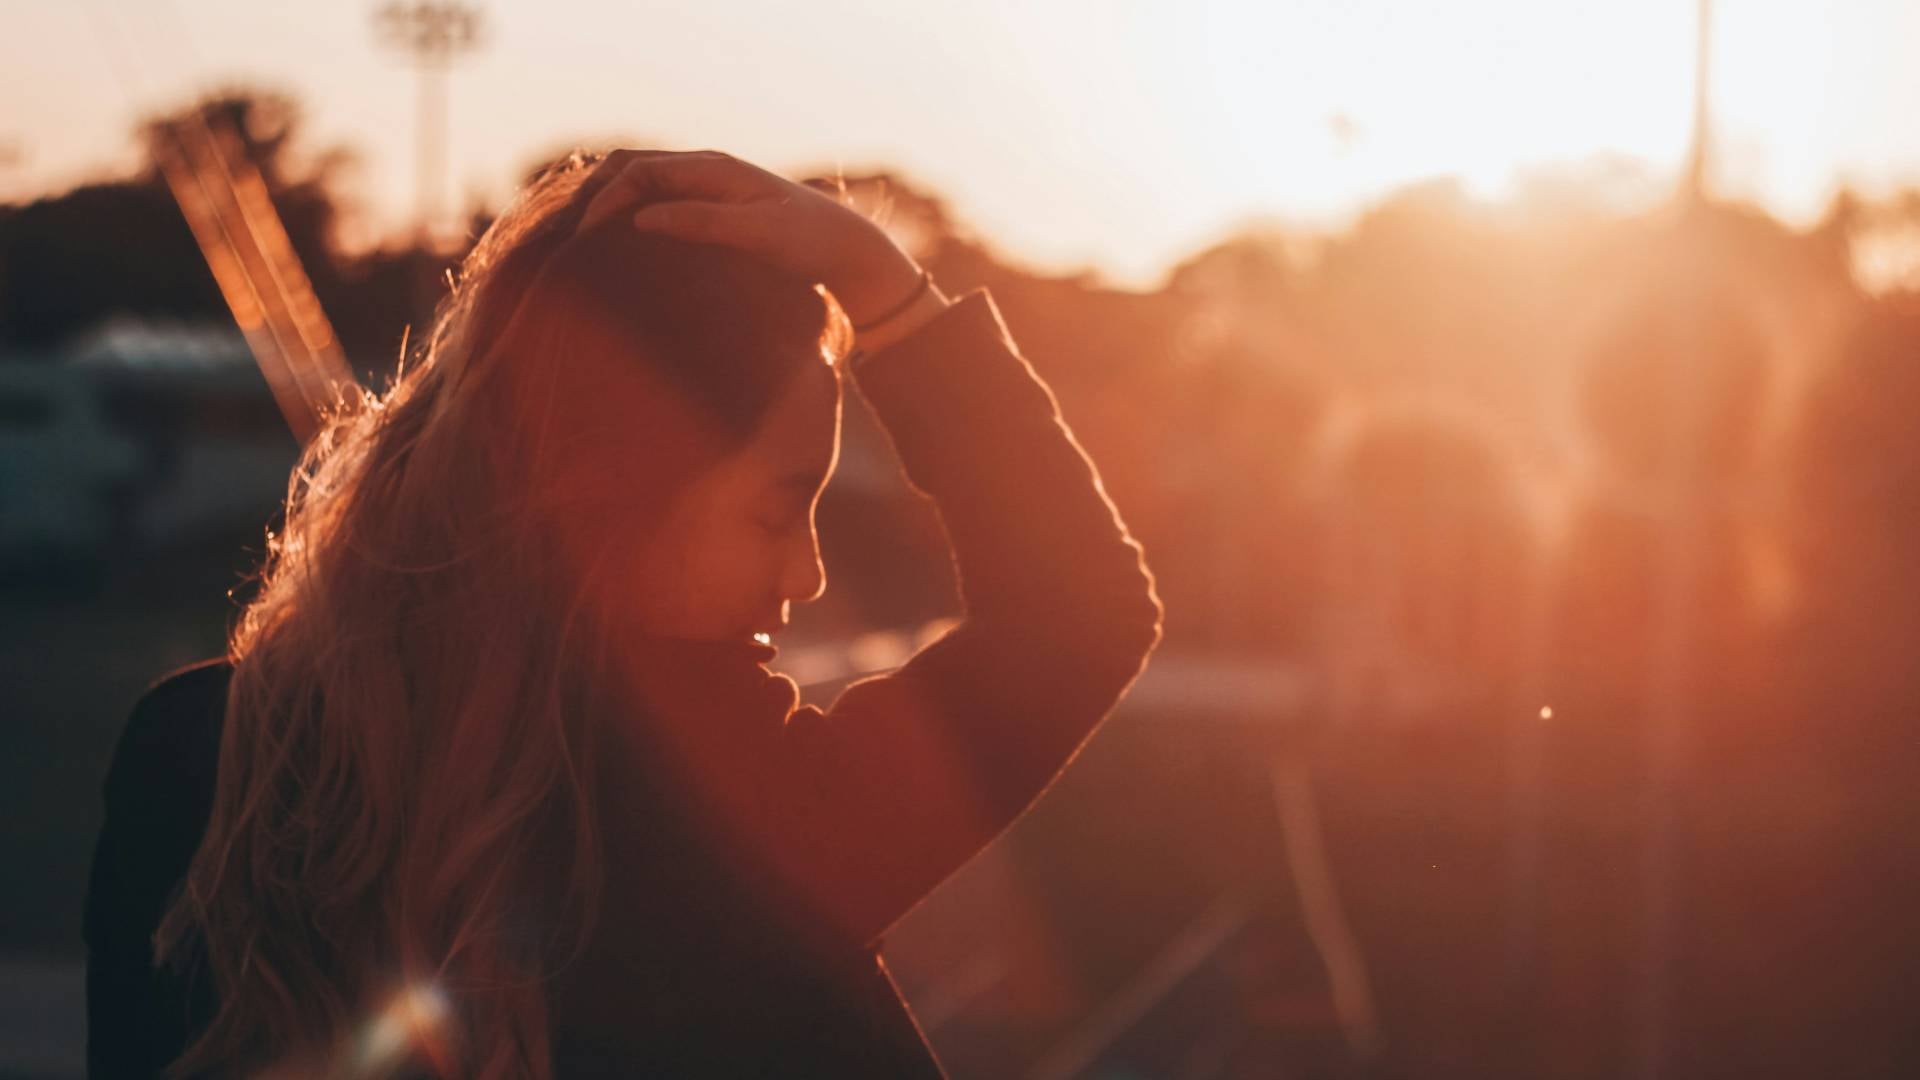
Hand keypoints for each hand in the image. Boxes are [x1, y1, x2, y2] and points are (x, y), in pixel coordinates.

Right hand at [574, 149, 927, 326]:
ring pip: (643, 188)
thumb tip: (642, 219)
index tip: (585, 239)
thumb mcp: (758, 235)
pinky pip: (660, 207)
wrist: (850, 255)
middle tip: (568, 238)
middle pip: (632, 170)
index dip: (606, 200)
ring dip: (612, 208)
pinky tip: (620, 252)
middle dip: (597, 196)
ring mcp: (709, 192)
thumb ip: (703, 222)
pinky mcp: (713, 215)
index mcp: (714, 169)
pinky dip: (631, 221)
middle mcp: (707, 173)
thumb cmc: (810, 244)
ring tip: (584, 245)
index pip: (639, 171)